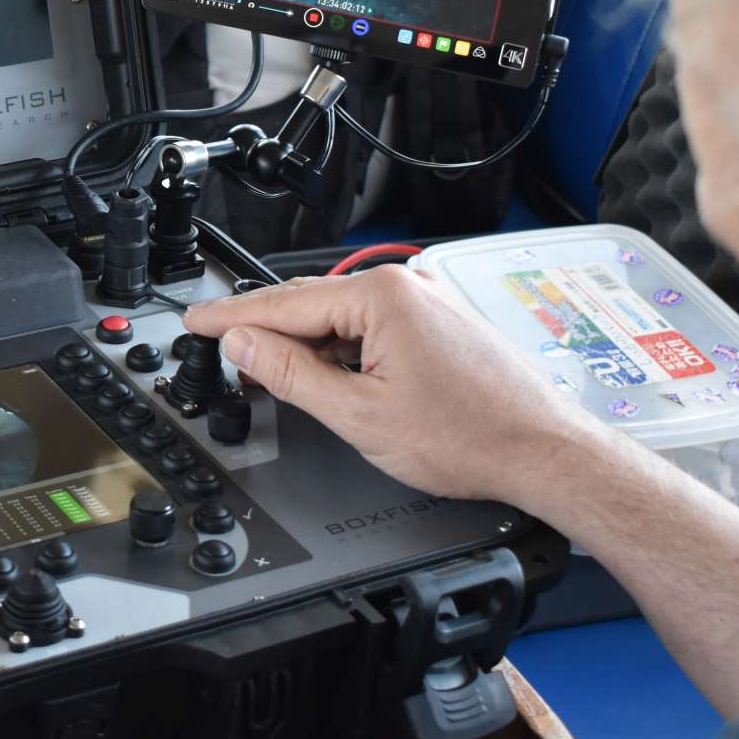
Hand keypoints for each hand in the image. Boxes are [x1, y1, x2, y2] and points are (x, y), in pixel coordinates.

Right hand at [183, 267, 598, 507]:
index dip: (231, 318)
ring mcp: (424, 302)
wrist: (543, 451)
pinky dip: (340, 347)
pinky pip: (371, 326)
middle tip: (219, 347)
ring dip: (304, 343)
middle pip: (309, 304)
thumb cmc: (470, 436)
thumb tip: (244, 344)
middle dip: (263, 328)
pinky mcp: (438, 323)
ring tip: (268, 369)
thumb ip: (291, 375)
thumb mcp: (358, 415)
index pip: (282, 304)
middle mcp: (403, 287)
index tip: (195, 322)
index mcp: (380, 297)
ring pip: (340, 317)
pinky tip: (326, 373)